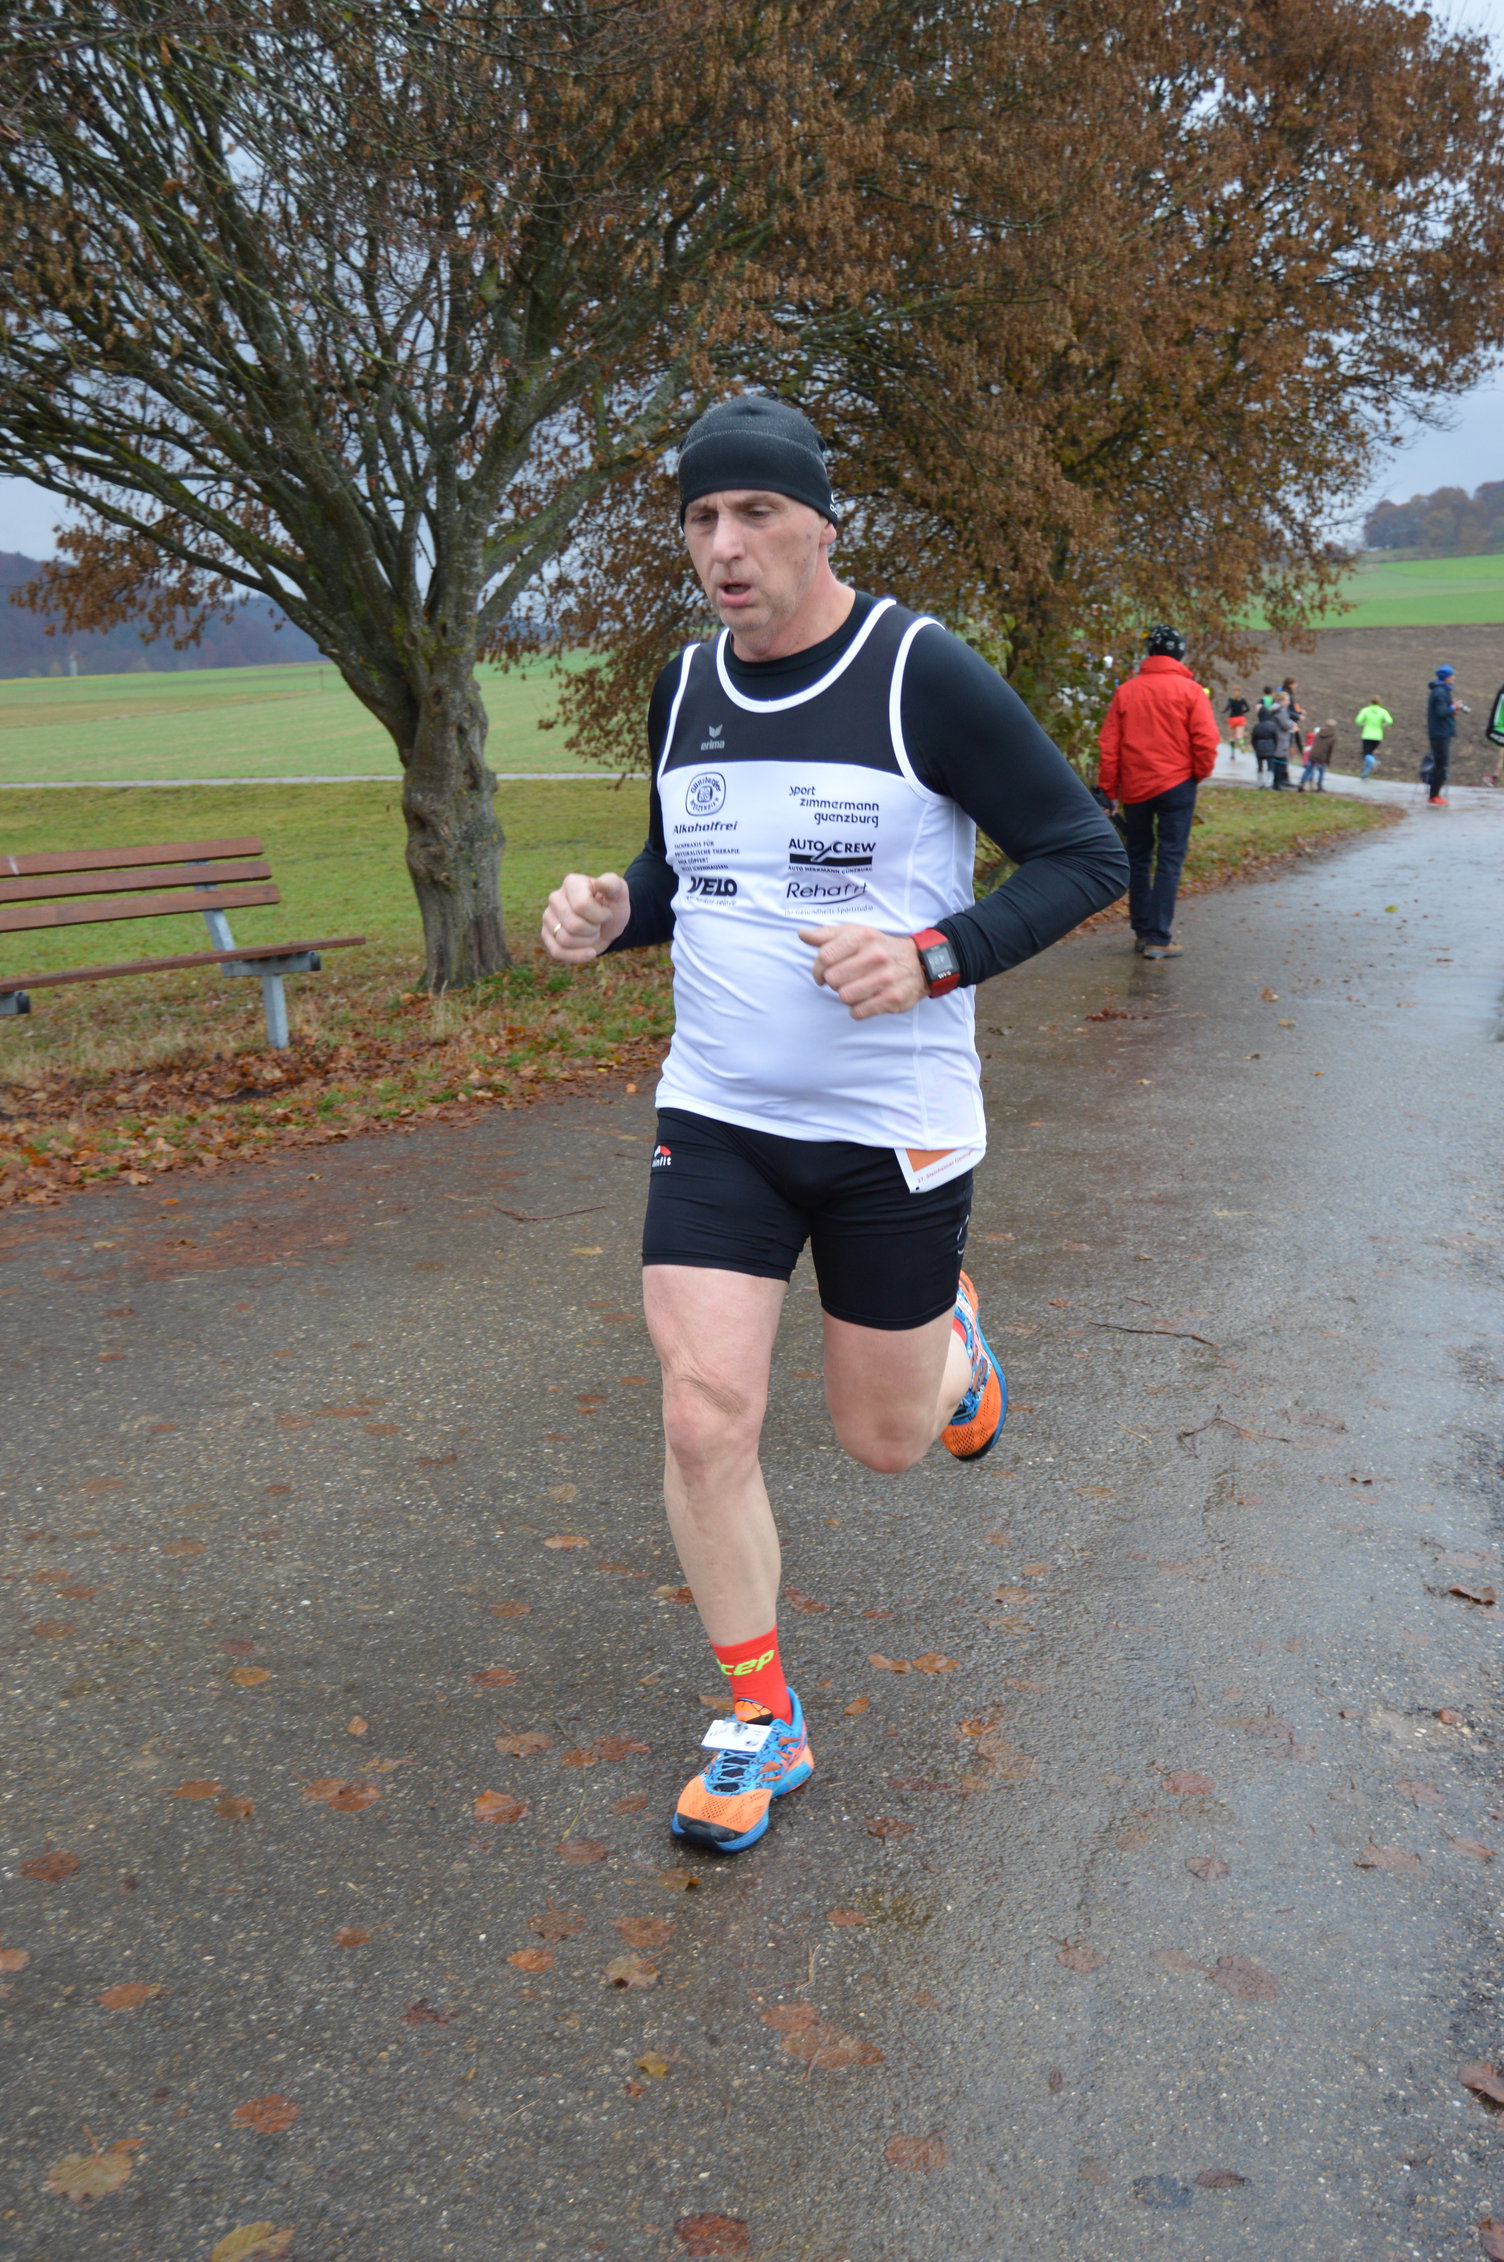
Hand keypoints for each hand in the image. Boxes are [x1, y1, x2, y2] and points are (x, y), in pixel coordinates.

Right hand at [542, 871, 628, 962]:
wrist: (609, 925)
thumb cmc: (613, 906)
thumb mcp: (619, 893)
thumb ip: (614, 885)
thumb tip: (600, 883)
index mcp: (571, 883)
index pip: (581, 905)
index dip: (600, 916)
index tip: (607, 913)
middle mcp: (555, 898)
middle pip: (573, 925)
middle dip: (593, 930)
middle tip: (598, 925)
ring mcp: (548, 917)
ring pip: (565, 940)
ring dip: (587, 943)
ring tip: (592, 933)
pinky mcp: (546, 935)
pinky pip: (558, 952)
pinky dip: (578, 956)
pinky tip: (589, 952)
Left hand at [798, 924, 926, 1018]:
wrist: (919, 962)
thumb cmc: (878, 947)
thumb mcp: (855, 933)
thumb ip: (827, 935)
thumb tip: (802, 934)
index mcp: (863, 937)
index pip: (825, 957)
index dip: (817, 969)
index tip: (821, 974)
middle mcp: (875, 956)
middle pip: (833, 979)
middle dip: (833, 983)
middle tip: (841, 981)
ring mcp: (886, 978)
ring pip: (844, 996)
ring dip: (845, 996)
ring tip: (854, 989)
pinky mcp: (893, 998)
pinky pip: (859, 1011)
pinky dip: (857, 1009)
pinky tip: (864, 1000)